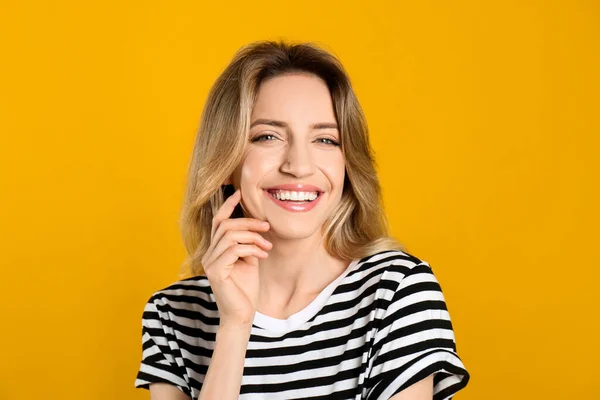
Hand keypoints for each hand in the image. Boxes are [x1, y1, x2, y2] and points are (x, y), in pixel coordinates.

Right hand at [200, 188, 271, 327]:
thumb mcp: (250, 260)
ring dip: (253, 237)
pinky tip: (262, 256)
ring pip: (230, 236)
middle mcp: (209, 255)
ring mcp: (210, 263)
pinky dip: (251, 249)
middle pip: (225, 225)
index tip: (239, 193)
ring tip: (267, 247)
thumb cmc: (247, 290)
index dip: (227, 206)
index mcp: (216, 251)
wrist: (242, 315)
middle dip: (248, 222)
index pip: (218, 222)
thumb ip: (248, 243)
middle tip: (267, 227)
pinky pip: (233, 250)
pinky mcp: (216, 272)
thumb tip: (256, 226)